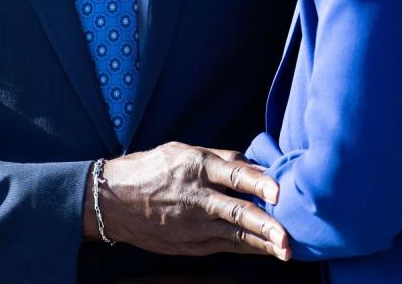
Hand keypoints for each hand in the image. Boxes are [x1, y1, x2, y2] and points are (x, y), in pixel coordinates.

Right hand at [83, 142, 290, 260]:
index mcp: (196, 166)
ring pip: (235, 234)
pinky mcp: (191, 244)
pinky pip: (226, 245)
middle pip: (237, 211)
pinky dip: (248, 248)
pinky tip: (268, 250)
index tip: (278, 191)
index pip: (233, 174)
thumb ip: (222, 158)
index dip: (258, 182)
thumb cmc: (152, 168)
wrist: (112, 200)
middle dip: (265, 224)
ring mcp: (193, 225)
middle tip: (289, 235)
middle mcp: (196, 197)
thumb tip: (259, 165)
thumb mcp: (183, 150)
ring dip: (263, 243)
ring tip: (287, 249)